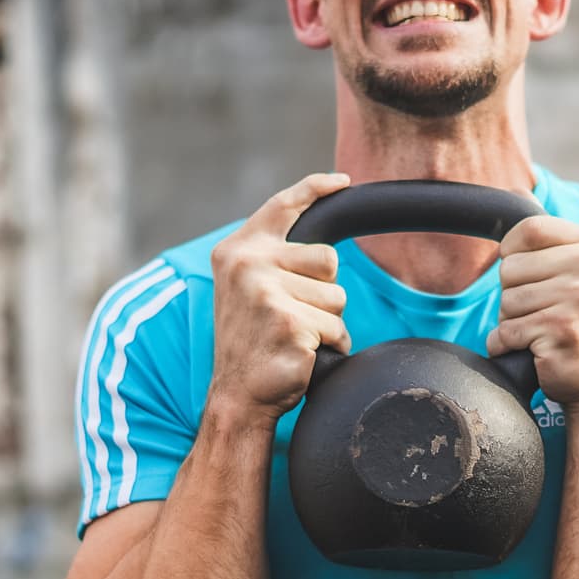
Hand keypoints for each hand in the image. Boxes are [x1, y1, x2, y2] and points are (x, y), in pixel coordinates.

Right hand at [208, 172, 351, 421]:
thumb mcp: (247, 288)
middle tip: (294, 316)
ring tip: (296, 338)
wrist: (236, 396)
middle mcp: (248, 264)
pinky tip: (302, 355)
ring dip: (328, 322)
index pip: (283, 206)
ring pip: (337, 296)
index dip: (315, 189)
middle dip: (324, 291)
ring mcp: (267, 292)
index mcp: (237, 251)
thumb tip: (318, 242)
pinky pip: (337, 327)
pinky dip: (331, 345)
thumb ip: (271, 259)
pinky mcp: (289, 322)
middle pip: (328, 258)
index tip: (342, 182)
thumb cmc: (250, 343)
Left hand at [485, 216, 578, 414]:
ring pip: (506, 300)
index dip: (514, 253)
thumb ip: (556, 244)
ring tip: (546, 332)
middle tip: (547, 313)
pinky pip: (506, 331)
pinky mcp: (561, 329)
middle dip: (515, 294)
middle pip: (510, 267)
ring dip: (514, 322)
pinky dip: (509, 346)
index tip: (530, 277)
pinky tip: (538, 351)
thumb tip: (511, 204)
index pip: (530, 229)